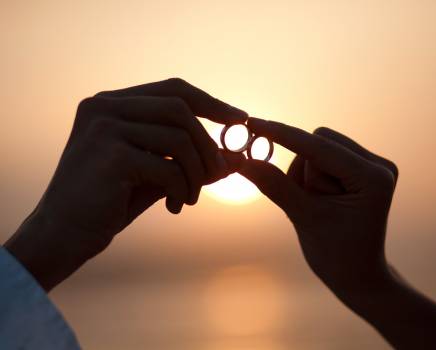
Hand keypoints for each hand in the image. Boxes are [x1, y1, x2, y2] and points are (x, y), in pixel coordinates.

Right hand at [5, 78, 246, 290]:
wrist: (63, 235)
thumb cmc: (110, 202)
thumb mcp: (155, 174)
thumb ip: (188, 160)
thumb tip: (235, 156)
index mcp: (111, 104)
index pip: (173, 90)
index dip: (211, 103)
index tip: (240, 119)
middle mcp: (104, 107)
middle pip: (180, 109)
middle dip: (208, 144)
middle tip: (220, 174)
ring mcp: (104, 128)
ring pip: (179, 138)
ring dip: (197, 173)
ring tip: (191, 198)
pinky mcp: (110, 155)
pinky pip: (168, 167)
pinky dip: (182, 189)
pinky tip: (175, 207)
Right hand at [239, 117, 397, 294]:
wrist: (356, 273)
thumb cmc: (335, 253)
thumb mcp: (303, 218)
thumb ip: (274, 185)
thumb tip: (242, 160)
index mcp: (373, 178)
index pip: (319, 147)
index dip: (283, 135)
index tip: (252, 123)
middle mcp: (378, 165)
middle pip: (319, 141)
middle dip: (302, 168)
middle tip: (304, 201)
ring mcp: (372, 164)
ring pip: (318, 147)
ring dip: (304, 174)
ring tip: (313, 205)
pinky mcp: (361, 168)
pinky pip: (323, 155)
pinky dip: (310, 174)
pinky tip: (318, 199)